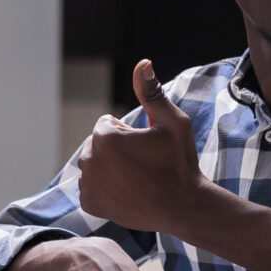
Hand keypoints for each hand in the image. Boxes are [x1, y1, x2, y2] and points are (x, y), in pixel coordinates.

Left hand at [78, 60, 208, 235]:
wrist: (183, 207)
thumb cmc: (179, 161)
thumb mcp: (172, 121)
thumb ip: (151, 92)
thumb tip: (143, 63)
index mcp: (105, 137)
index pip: (107, 124)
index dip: (129, 133)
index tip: (146, 147)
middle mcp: (89, 160)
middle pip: (98, 144)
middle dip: (116, 150)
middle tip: (143, 165)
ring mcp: (87, 184)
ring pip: (95, 165)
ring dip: (109, 168)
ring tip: (136, 179)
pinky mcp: (88, 203)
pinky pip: (91, 187)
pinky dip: (105, 189)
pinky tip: (127, 192)